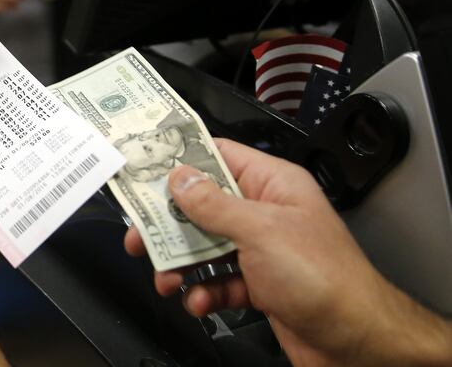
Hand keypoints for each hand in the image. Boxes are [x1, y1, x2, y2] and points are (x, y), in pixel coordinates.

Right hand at [124, 139, 451, 365]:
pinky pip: (218, 280)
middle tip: (141, 234)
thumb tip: (181, 179)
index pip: (220, 156)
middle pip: (204, 207)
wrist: (355, 341)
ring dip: (182, 264)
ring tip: (167, 278)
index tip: (147, 169)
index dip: (182, 160)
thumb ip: (215, 204)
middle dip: (171, 224)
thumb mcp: (261, 231)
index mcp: (273, 184)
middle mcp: (265, 213)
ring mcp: (261, 250)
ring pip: (206, 247)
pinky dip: (204, 292)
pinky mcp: (258, 284)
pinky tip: (200, 301)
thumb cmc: (326, 278)